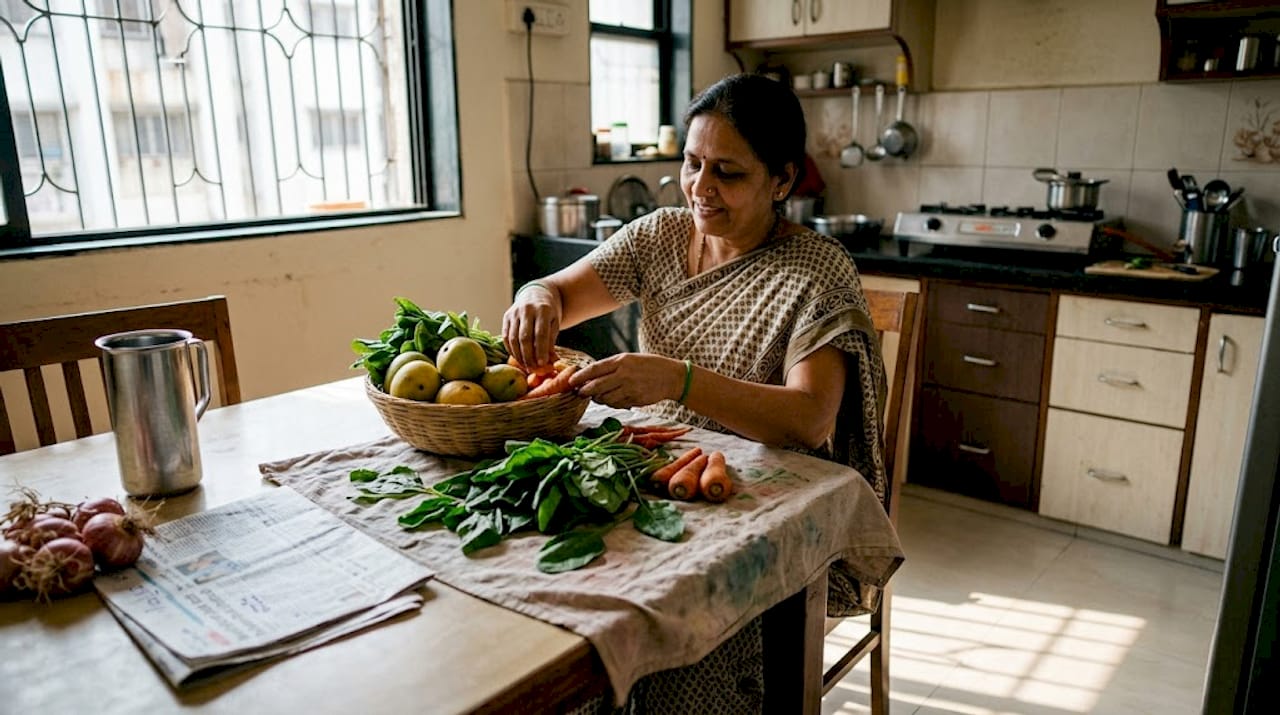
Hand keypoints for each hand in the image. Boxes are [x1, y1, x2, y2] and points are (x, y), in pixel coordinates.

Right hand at [503, 283, 560, 367]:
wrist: (536, 295)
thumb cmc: (549, 313)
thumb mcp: (555, 323)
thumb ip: (551, 341)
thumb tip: (551, 362)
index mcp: (543, 310)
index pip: (540, 333)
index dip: (540, 350)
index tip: (542, 364)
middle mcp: (527, 309)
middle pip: (524, 337)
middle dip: (528, 356)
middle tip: (532, 369)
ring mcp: (514, 313)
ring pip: (513, 338)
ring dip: (519, 355)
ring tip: (526, 366)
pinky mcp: (506, 317)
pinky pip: (506, 336)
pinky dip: (511, 349)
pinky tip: (517, 358)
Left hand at [569, 354, 684, 408]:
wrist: (672, 377)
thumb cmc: (649, 366)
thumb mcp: (630, 359)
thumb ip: (612, 366)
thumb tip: (592, 376)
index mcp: (621, 360)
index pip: (595, 369)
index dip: (580, 376)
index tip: (571, 381)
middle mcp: (624, 374)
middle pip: (596, 386)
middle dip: (584, 391)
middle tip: (579, 393)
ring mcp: (629, 388)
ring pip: (605, 397)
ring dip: (598, 399)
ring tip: (598, 396)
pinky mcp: (635, 399)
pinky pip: (616, 404)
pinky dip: (611, 403)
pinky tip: (614, 399)